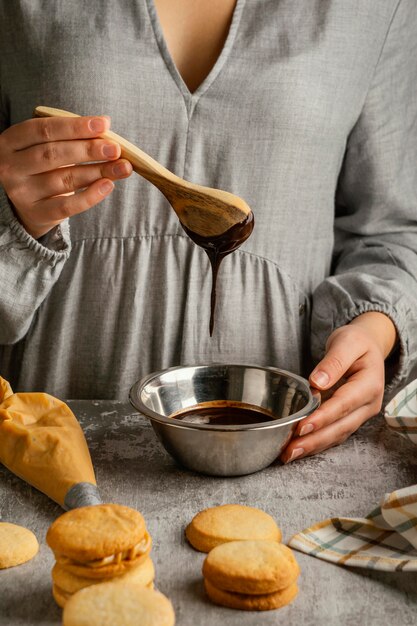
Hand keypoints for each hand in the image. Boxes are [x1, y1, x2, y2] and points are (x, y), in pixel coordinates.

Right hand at [0, 115, 132, 238]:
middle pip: (54, 154)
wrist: (25, 203)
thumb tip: (106, 132)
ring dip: (97, 172)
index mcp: (10, 141)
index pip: (43, 130)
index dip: (75, 126)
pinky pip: (67, 206)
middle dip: (89, 150)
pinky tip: (108, 185)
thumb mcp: (43, 147)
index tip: (104, 124)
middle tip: (115, 149)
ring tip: (122, 167)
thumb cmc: (40, 167)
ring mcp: (21, 192)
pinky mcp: (36, 213)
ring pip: (64, 179)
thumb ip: (68, 139)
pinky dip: (90, 196)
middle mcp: (11, 166)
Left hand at [280, 311, 397, 462]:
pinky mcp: (350, 418)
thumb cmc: (356, 342)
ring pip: (337, 435)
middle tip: (290, 450)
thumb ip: (334, 361)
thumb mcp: (347, 342)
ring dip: (313, 446)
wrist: (368, 345)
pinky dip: (317, 443)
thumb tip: (318, 382)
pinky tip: (299, 448)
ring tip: (289, 454)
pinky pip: (334, 434)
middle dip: (314, 440)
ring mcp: (361, 414)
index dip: (323, 417)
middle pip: (341, 427)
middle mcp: (369, 404)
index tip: (302, 427)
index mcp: (370, 384)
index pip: (344, 404)